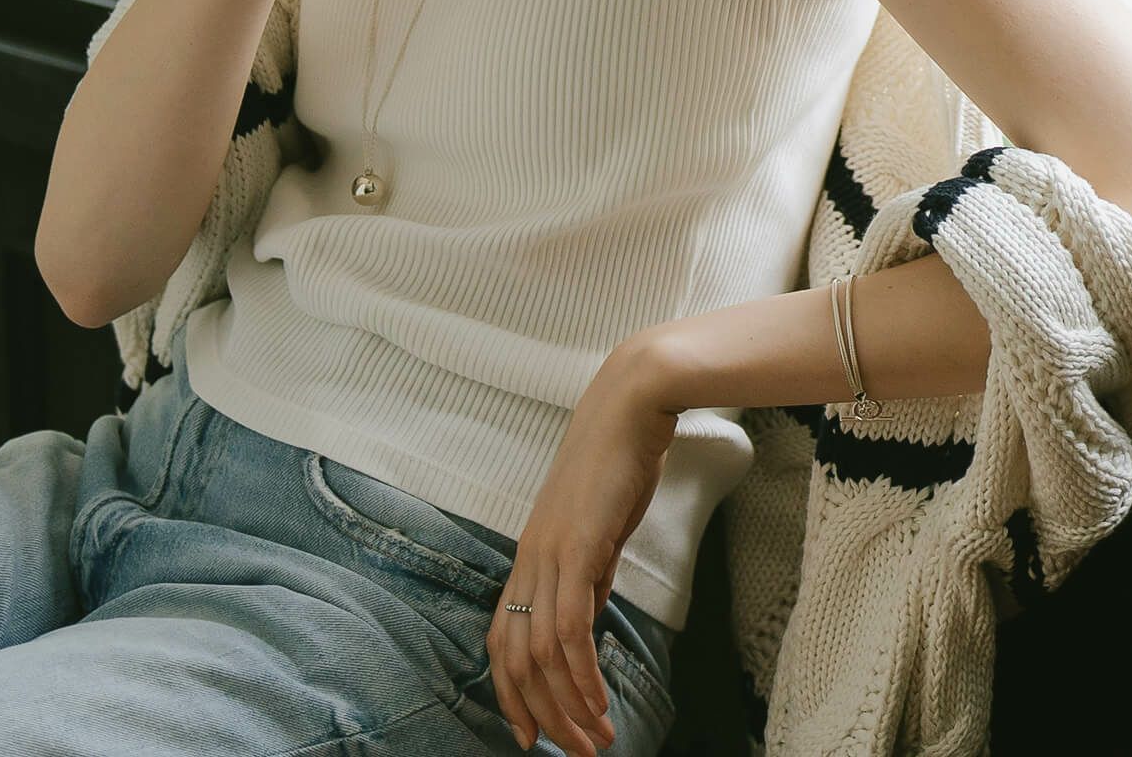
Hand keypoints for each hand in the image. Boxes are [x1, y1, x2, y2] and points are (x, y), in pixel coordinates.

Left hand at [486, 338, 681, 754]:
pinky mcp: (578, 547)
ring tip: (596, 741)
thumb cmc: (617, 464)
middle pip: (515, 656)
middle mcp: (529, 558)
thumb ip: (588, 574)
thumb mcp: (597, 532)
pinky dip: (581, 672)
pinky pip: (570, 626)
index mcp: (530, 555)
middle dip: (540, 714)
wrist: (629, 410)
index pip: (501, 638)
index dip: (509, 692)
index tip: (529, 735)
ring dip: (568, 705)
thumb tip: (588, 617)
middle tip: (572, 753)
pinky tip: (599, 702)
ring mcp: (549, 552)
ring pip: (542, 651)